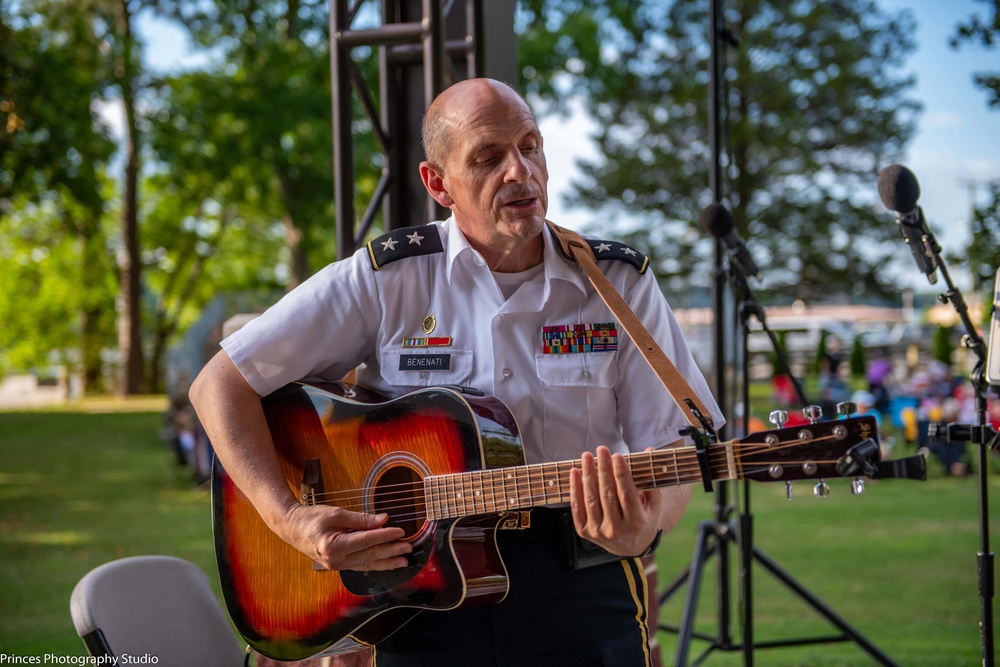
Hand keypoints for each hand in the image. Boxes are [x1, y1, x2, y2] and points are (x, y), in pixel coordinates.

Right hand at [278, 503, 412, 571]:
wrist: (291, 527)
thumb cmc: (311, 517)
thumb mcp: (336, 513)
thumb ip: (360, 519)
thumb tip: (382, 519)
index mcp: (333, 546)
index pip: (366, 541)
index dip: (385, 536)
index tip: (400, 531)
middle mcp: (335, 560)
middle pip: (369, 556)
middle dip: (390, 551)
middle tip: (408, 547)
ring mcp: (336, 566)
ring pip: (367, 564)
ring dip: (387, 562)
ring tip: (403, 561)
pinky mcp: (338, 565)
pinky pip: (360, 565)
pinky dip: (375, 563)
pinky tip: (387, 563)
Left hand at [569, 446, 662, 556]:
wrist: (629, 546)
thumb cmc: (643, 519)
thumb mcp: (653, 504)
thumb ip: (651, 479)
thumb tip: (649, 450)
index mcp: (636, 523)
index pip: (627, 495)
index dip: (621, 474)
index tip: (617, 456)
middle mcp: (616, 530)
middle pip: (607, 494)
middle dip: (604, 469)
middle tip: (601, 449)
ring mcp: (598, 532)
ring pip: (591, 499)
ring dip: (588, 475)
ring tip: (587, 456)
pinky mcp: (584, 532)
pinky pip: (577, 507)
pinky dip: (575, 489)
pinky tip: (575, 472)